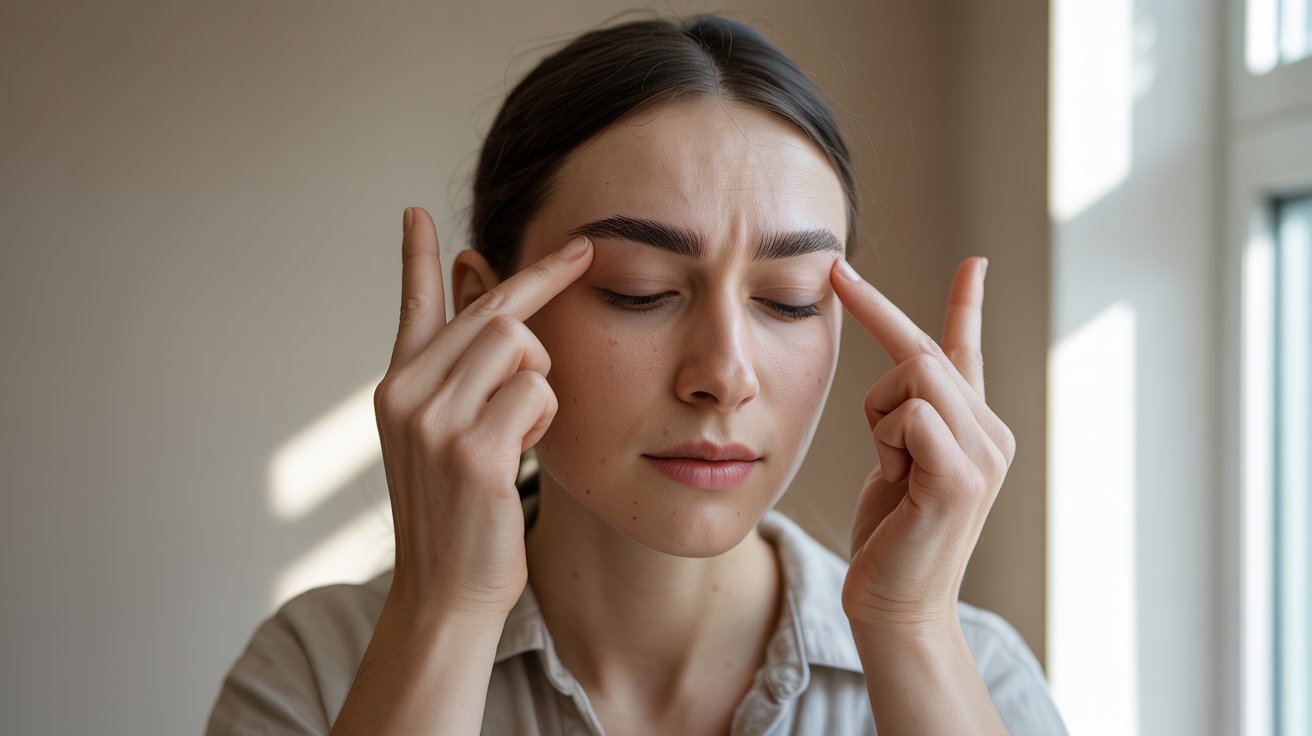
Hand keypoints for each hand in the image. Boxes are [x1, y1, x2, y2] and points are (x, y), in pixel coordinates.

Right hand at [372, 207, 591, 617]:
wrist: (445, 593)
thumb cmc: (458, 515)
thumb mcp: (443, 438)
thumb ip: (459, 377)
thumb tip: (487, 314)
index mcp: (397, 389)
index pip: (412, 307)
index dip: (417, 258)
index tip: (415, 213)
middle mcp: (406, 396)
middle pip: (495, 314)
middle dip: (543, 293)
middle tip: (581, 256)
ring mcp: (435, 422)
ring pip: (520, 345)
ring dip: (542, 379)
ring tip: (523, 425)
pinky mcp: (473, 451)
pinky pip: (537, 391)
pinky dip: (545, 416)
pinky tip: (523, 451)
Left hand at [830, 257, 1015, 633]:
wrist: (895, 607)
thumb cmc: (889, 538)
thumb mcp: (897, 461)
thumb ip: (908, 417)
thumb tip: (901, 372)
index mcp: (974, 428)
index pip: (966, 350)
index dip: (966, 302)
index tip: (974, 261)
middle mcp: (991, 434)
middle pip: (922, 352)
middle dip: (877, 356)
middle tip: (862, 377)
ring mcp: (984, 454)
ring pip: (913, 374)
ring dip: (878, 416)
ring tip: (890, 469)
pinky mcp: (962, 476)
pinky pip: (910, 415)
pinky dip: (886, 441)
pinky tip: (896, 480)